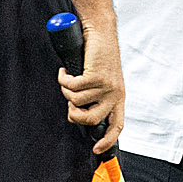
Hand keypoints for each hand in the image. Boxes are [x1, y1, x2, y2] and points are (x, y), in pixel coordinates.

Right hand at [58, 21, 124, 154]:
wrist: (100, 32)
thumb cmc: (98, 55)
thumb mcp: (101, 80)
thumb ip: (94, 97)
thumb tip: (76, 114)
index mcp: (118, 98)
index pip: (117, 125)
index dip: (107, 140)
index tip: (96, 149)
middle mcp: (114, 94)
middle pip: (91, 119)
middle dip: (74, 115)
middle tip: (69, 104)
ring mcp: (106, 86)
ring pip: (76, 101)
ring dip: (66, 90)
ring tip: (68, 78)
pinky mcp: (96, 76)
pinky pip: (72, 87)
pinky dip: (64, 79)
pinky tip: (65, 71)